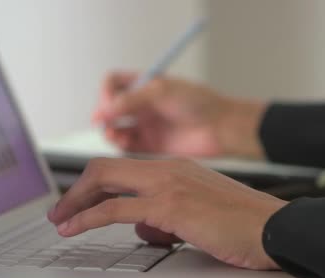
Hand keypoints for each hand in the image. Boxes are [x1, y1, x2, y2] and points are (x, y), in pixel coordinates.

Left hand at [47, 158, 286, 269]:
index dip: (96, 183)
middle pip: (106, 167)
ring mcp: (168, 184)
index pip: (124, 169)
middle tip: (60, 208)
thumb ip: (166, 216)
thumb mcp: (198, 215)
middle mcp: (168, 170)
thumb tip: (142, 228)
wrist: (273, 228)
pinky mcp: (170, 206)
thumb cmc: (243, 225)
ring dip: (75, 202)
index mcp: (176, 169)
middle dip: (77, 189)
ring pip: (104, 181)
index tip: (81, 200)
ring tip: (60, 220)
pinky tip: (73, 228)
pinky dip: (87, 218)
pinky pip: (115, 209)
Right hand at [93, 71, 266, 158]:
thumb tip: (104, 111)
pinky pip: (127, 146)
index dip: (106, 93)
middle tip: (103, 122)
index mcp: (145, 85)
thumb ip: (131, 99)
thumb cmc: (199, 102)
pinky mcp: (151, 145)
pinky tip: (124, 142)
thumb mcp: (162, 92)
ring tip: (114, 134)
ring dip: (110, 130)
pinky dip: (120, 144)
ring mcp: (146, 125)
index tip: (109, 104)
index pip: (113, 84)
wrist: (220, 127)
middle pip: (110, 107)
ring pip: (115, 128)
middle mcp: (142, 105)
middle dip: (103, 114)